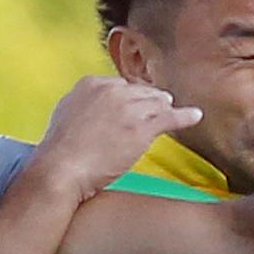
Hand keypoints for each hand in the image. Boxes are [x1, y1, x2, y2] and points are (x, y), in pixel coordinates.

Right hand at [30, 75, 202, 206]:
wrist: (60, 170)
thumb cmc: (58, 151)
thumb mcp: (65, 114)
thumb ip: (83, 105)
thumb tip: (91, 108)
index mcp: (92, 83)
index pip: (121, 85)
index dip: (128, 99)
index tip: (132, 109)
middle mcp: (113, 90)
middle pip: (142, 92)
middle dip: (149, 103)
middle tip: (155, 113)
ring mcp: (129, 108)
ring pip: (157, 104)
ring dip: (164, 111)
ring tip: (171, 117)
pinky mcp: (141, 129)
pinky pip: (170, 118)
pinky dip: (185, 116)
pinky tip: (195, 116)